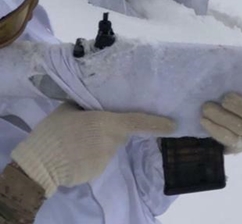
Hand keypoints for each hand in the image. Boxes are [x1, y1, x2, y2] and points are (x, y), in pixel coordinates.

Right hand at [11, 103, 174, 197]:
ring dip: (99, 143)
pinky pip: (98, 160)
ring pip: (108, 147)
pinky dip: (90, 156)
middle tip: (88, 127)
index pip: (139, 122)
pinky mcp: (96, 172)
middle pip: (120, 133)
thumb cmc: (54, 132)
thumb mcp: (70, 108)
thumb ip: (87, 104)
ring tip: (76, 141)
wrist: (39, 165)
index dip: (158, 124)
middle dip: (110, 129)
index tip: (174, 124)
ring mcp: (105, 160)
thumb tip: (94, 97)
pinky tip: (75, 154)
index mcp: (108, 123)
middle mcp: (111, 142)